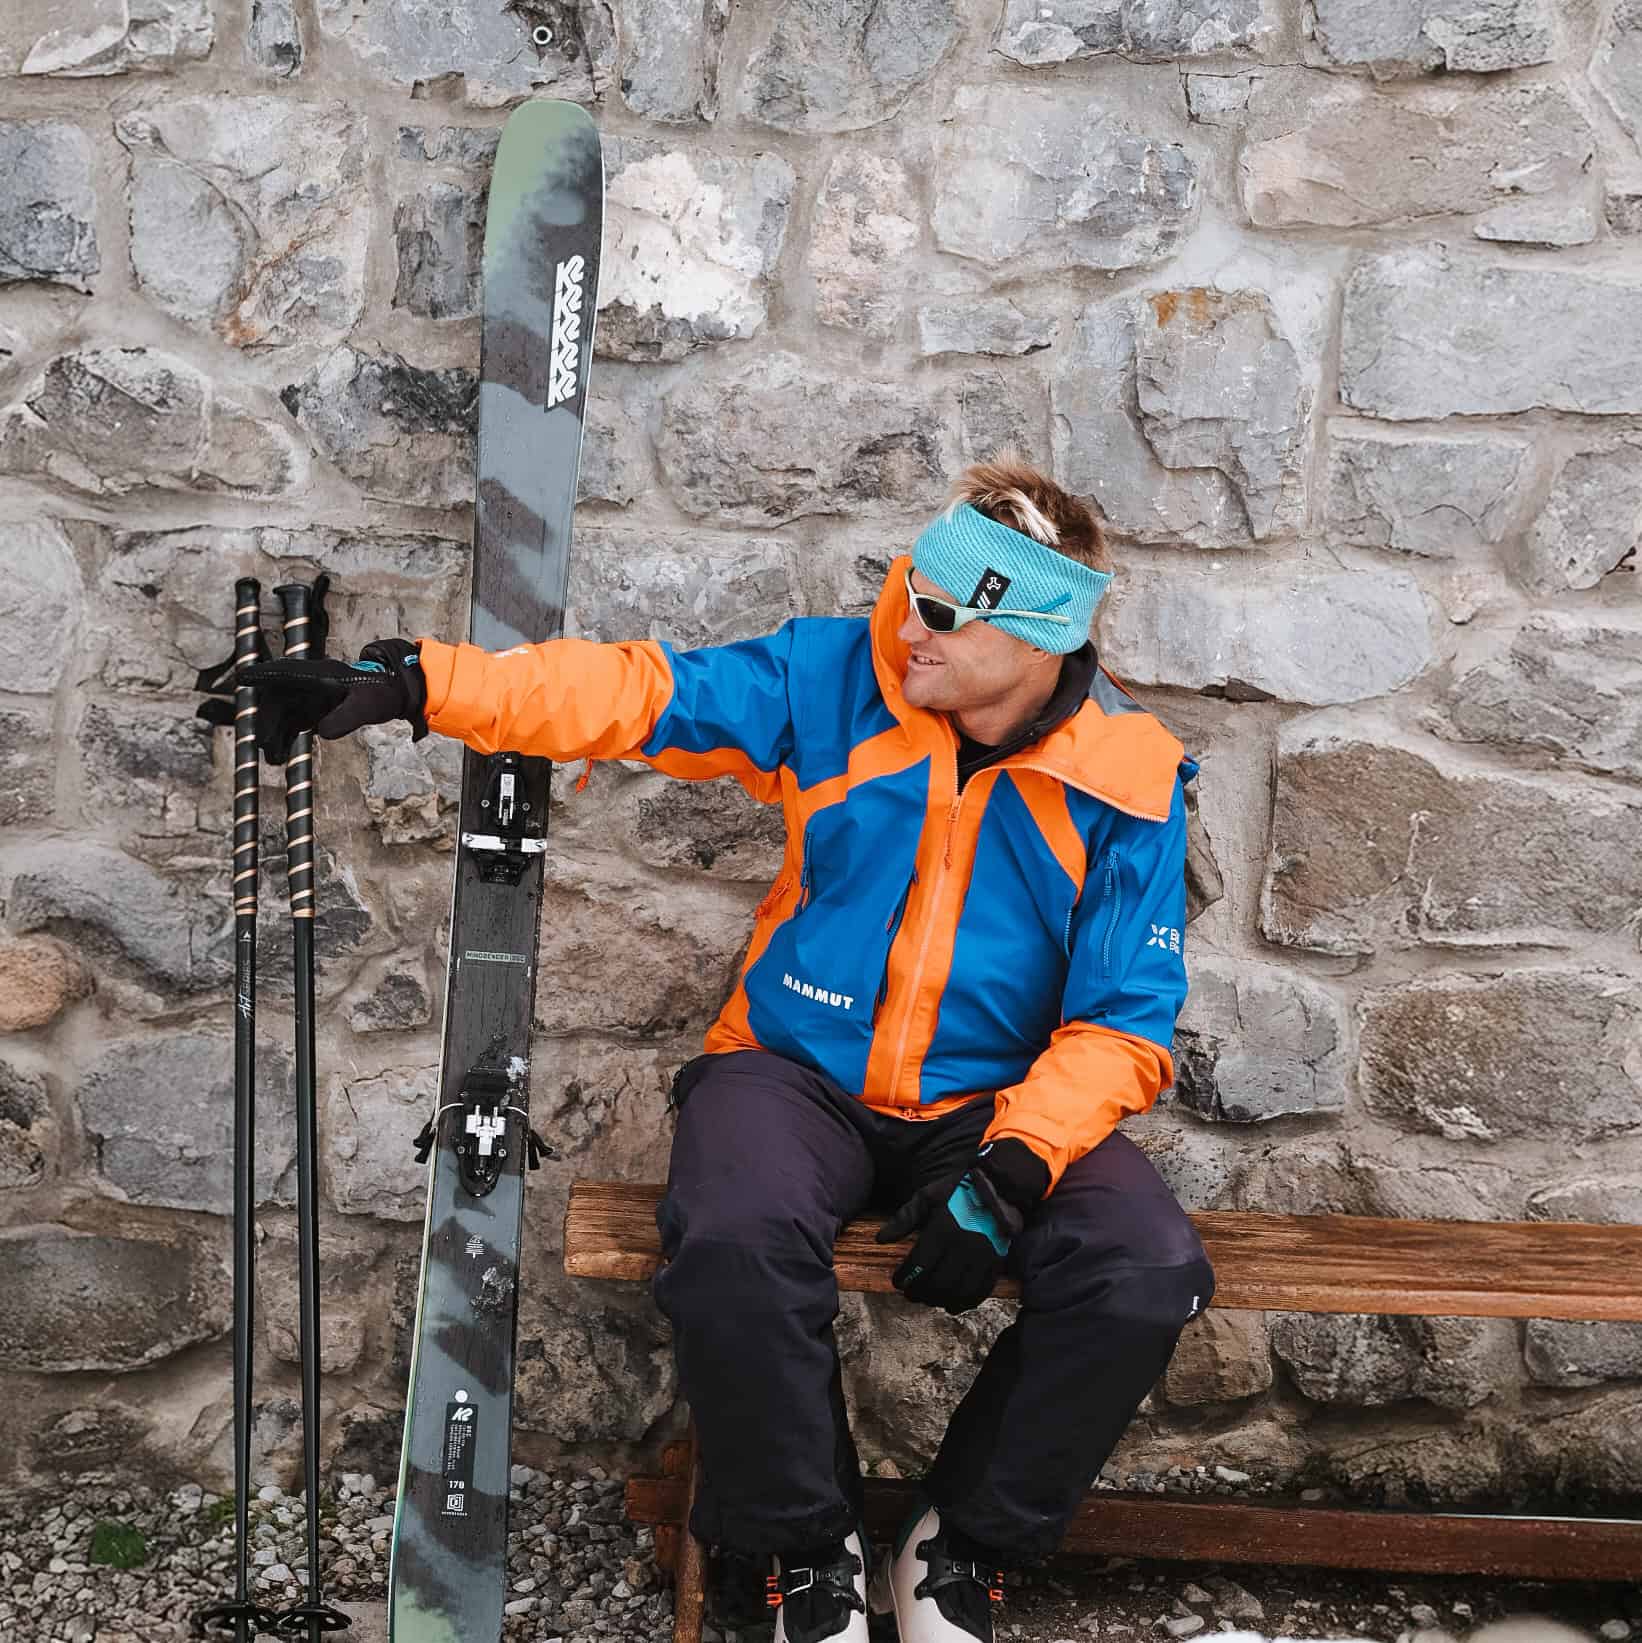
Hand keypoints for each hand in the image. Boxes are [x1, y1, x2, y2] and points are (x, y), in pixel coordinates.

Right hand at [235, 638, 427, 762]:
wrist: (393, 692)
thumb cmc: (381, 694)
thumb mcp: (367, 707)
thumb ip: (344, 718)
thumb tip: (322, 732)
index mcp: (322, 674)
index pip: (287, 673)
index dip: (264, 674)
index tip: (243, 678)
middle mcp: (310, 682)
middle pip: (279, 697)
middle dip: (269, 720)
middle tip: (266, 745)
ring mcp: (310, 695)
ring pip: (282, 712)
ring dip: (274, 733)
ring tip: (274, 759)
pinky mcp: (313, 708)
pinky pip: (291, 722)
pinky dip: (284, 738)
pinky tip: (281, 756)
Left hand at [874, 1138, 1048, 1314]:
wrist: (998, 1186)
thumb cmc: (957, 1190)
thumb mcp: (927, 1196)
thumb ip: (904, 1218)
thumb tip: (881, 1239)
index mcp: (942, 1230)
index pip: (918, 1266)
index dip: (904, 1278)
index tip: (897, 1282)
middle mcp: (963, 1248)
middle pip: (936, 1284)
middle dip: (919, 1293)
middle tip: (910, 1293)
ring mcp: (982, 1258)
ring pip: (957, 1292)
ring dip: (939, 1301)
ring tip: (929, 1299)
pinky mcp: (996, 1263)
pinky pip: (980, 1292)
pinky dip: (965, 1303)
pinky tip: (953, 1304)